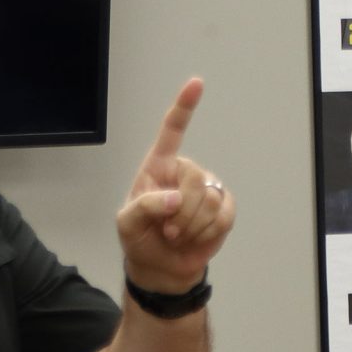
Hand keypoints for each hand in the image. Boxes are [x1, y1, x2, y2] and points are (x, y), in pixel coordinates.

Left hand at [116, 77, 235, 295]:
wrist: (161, 268)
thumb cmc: (140, 239)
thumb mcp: (127, 224)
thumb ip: (144, 206)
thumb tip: (175, 199)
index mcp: (159, 167)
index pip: (172, 132)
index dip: (184, 107)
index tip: (196, 84)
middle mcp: (185, 173)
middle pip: (195, 178)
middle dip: (181, 211)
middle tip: (167, 229)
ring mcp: (207, 189)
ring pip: (210, 200)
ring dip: (191, 226)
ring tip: (177, 235)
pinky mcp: (224, 209)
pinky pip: (224, 215)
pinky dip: (208, 232)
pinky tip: (195, 238)